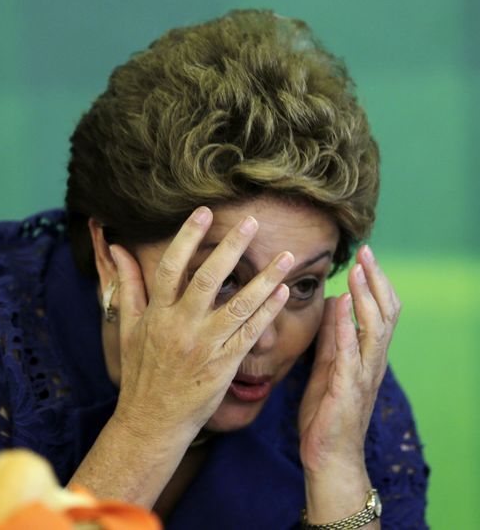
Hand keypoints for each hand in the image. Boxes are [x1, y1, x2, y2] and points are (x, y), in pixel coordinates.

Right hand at [109, 207, 292, 440]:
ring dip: (266, 278)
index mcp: (157, 314)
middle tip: (251, 222)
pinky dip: (268, 311)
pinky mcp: (224, 365)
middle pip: (209, 278)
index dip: (188, 237)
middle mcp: (181, 326)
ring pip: (239, 305)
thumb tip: (118, 248)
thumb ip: (128, 285)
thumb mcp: (127, 328)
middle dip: (232, 247)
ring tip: (287, 256)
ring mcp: (205, 346)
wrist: (152, 421)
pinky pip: (251, 333)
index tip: (205, 212)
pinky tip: (283, 292)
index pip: (172, 267)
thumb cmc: (140, 374)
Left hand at [298, 245, 399, 520]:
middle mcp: (370, 363)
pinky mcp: (346, 391)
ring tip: (357, 273)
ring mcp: (362, 377)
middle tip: (366, 253)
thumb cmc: (326, 413)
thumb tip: (333, 303)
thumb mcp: (327, 367)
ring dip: (365, 299)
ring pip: (373, 330)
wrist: (328, 456)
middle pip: (384, 314)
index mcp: (365, 356)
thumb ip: (332, 338)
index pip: (379, 312)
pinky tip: (340, 307)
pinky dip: (347, 329)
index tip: (364, 256)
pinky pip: (350, 355)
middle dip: (375, 282)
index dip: (375, 284)